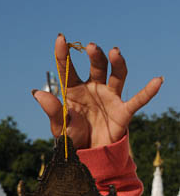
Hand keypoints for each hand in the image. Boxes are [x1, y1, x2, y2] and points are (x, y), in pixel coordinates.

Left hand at [33, 35, 163, 148]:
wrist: (89, 156)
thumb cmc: (72, 138)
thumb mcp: (60, 127)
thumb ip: (52, 110)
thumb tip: (37, 93)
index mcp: (74, 90)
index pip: (67, 69)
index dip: (63, 54)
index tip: (60, 39)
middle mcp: (93, 88)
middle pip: (96, 66)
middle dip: (95, 56)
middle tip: (91, 47)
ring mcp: (109, 97)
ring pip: (116, 75)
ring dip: (117, 63)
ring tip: (114, 52)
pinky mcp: (123, 111)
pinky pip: (138, 100)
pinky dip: (148, 91)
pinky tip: (158, 80)